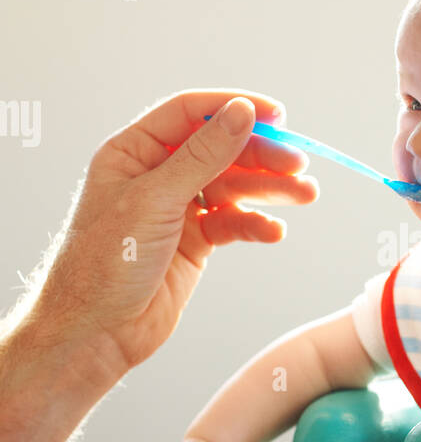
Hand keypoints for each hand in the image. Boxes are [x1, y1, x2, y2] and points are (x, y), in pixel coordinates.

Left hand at [33, 90, 318, 375]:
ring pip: (232, 187)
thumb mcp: (155, 199)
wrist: (95, 333)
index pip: (190, 114)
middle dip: (261, 156)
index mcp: (133, 152)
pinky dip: (254, 225)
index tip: (277, 115)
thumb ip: (203, 155)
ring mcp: (177, 209)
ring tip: (305, 195)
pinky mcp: (194, 242)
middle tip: (299, 165)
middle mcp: (156, 175)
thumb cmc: (104, 264)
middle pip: (220, 150)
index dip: (233, 108)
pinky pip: (232, 223)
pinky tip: (273, 232)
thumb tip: (242, 113)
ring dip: (269, 190)